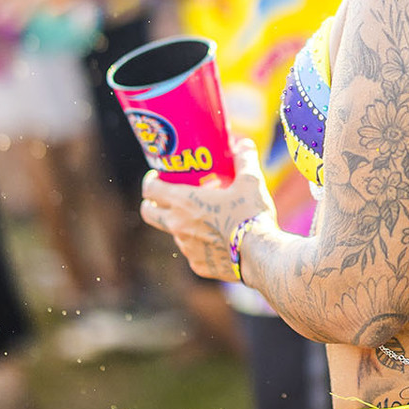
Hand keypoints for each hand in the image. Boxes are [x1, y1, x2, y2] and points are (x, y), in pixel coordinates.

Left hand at [140, 138, 275, 279]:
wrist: (259, 254)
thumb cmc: (250, 214)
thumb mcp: (250, 181)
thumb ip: (244, 159)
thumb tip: (244, 144)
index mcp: (184, 202)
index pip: (150, 190)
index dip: (150, 181)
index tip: (157, 177)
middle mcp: (178, 225)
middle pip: (149, 214)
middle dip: (151, 205)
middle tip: (164, 199)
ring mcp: (187, 247)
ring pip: (174, 233)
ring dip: (182, 225)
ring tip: (203, 219)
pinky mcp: (198, 265)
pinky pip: (193, 252)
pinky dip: (201, 245)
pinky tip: (217, 240)